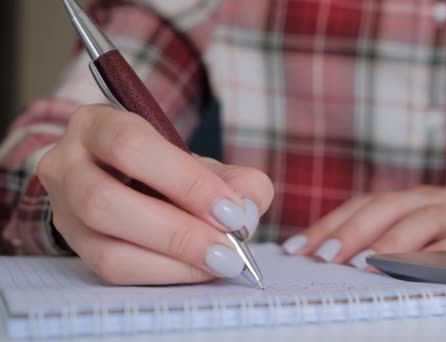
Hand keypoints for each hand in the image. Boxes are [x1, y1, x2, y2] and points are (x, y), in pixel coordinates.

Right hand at [37, 105, 273, 284]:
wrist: (129, 179)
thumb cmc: (166, 167)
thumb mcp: (200, 161)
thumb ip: (235, 179)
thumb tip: (248, 209)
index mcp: (96, 124)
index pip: (131, 146)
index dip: (184, 182)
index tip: (231, 211)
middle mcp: (66, 165)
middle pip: (105, 202)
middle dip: (177, 231)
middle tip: (228, 248)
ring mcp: (63, 211)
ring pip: (106, 249)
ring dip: (173, 261)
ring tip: (220, 262)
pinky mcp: (74, 247)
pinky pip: (114, 272)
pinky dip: (165, 274)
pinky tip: (198, 269)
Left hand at [282, 174, 445, 269]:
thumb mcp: (442, 218)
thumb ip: (405, 231)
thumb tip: (353, 254)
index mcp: (420, 198)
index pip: (366, 205)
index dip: (330, 222)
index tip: (297, 245)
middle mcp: (437, 201)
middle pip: (382, 208)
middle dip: (343, 230)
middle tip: (313, 254)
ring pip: (415, 220)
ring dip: (378, 239)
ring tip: (348, 261)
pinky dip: (427, 254)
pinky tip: (404, 265)